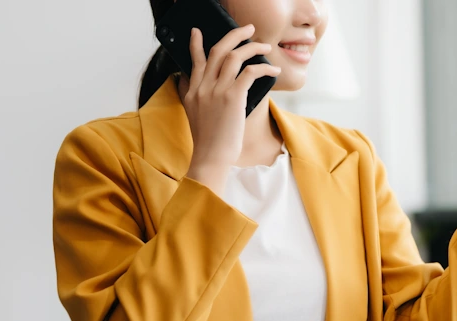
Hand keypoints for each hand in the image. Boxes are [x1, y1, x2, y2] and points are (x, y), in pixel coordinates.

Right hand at [181, 25, 280, 192]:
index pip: (195, 59)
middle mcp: (203, 86)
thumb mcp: (191, 113)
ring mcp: (217, 90)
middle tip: (247, 28)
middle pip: (218, 50)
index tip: (198, 31)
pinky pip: (250, 72)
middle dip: (234, 35)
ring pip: (235, 56)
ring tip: (265, 46)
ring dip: (252, 47)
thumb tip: (184, 79)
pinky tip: (273, 70)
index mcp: (193, 90)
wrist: (210, 157)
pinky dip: (264, 67)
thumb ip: (188, 94)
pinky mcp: (233, 97)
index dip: (196, 44)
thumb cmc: (207, 139)